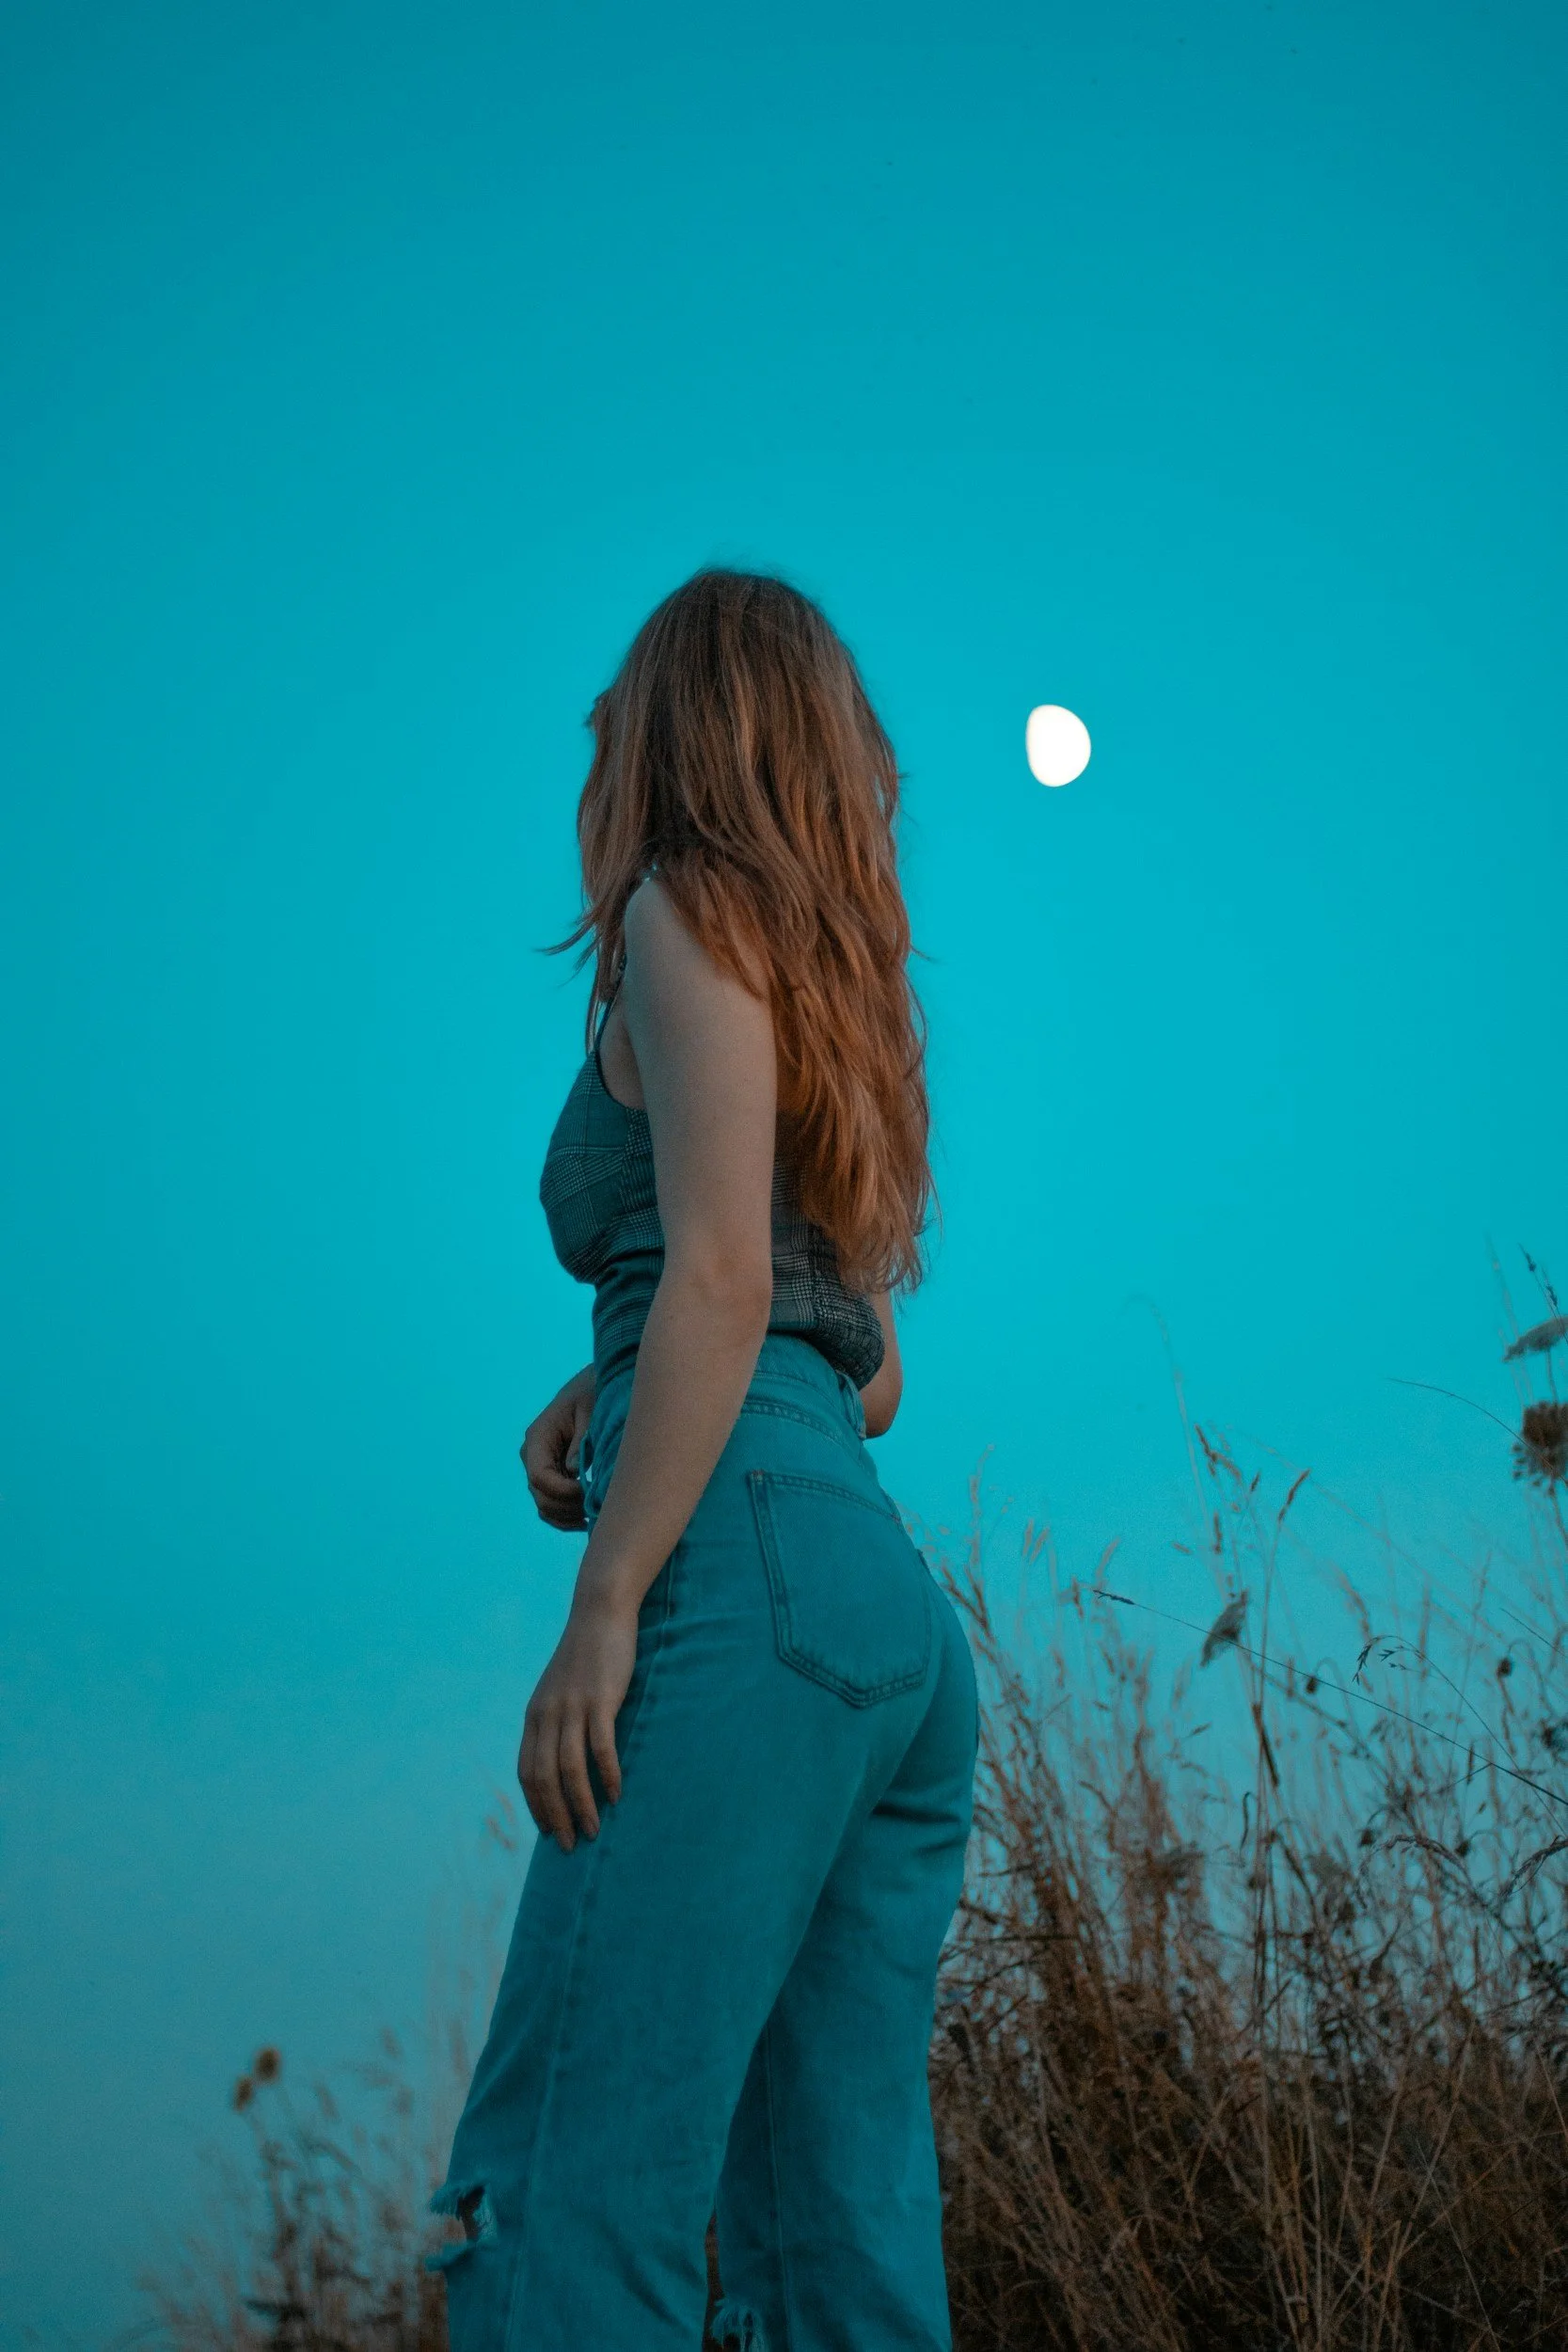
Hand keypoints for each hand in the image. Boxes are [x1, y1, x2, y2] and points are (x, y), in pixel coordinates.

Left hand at [518, 1592, 636, 1847]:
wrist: (600, 1612)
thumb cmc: (585, 1654)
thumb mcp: (560, 1689)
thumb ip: (557, 1720)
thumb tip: (563, 1760)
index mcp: (535, 1715)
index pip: (526, 1772)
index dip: (536, 1805)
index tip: (549, 1832)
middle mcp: (547, 1714)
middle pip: (544, 1778)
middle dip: (556, 1817)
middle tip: (570, 1846)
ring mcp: (572, 1707)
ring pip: (570, 1769)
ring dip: (581, 1805)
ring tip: (593, 1831)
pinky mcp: (600, 1699)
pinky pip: (600, 1747)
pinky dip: (606, 1775)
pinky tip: (616, 1794)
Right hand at [521, 1365, 595, 1530]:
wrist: (592, 1388)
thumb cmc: (593, 1395)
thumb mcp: (591, 1413)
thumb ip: (581, 1443)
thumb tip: (573, 1471)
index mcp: (538, 1437)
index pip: (539, 1477)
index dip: (563, 1491)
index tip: (589, 1491)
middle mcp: (533, 1455)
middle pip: (540, 1496)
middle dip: (567, 1507)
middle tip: (596, 1507)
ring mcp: (538, 1467)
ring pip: (543, 1505)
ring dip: (566, 1516)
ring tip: (592, 1515)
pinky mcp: (550, 1475)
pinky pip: (549, 1505)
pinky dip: (564, 1517)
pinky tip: (585, 1519)